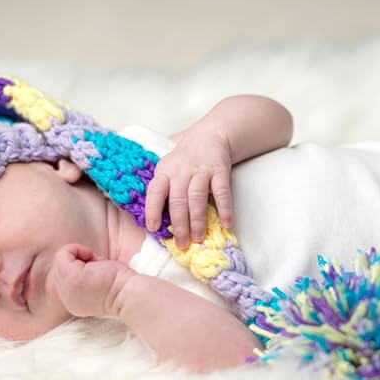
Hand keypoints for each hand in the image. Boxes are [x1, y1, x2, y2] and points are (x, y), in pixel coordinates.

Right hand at [49, 244, 134, 317]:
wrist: (128, 293)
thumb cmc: (120, 285)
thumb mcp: (94, 283)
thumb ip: (81, 277)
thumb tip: (75, 259)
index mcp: (72, 303)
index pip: (64, 279)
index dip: (81, 269)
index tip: (98, 275)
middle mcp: (65, 299)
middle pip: (61, 269)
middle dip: (79, 262)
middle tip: (99, 268)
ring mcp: (65, 289)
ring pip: (61, 261)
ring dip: (80, 257)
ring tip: (97, 266)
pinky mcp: (69, 277)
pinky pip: (63, 254)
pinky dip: (78, 249)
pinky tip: (93, 258)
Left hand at [144, 123, 234, 249]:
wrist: (209, 136)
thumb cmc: (184, 160)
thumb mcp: (167, 169)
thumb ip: (162, 190)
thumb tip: (153, 221)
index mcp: (165, 172)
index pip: (155, 191)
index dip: (152, 209)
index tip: (152, 228)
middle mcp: (181, 171)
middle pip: (178, 199)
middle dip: (179, 224)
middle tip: (182, 243)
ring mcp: (201, 170)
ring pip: (196, 197)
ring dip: (198, 220)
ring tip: (198, 238)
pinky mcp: (219, 171)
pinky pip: (222, 192)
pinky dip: (225, 209)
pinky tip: (226, 224)